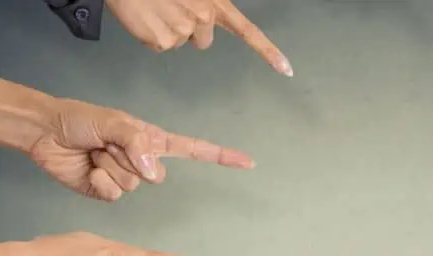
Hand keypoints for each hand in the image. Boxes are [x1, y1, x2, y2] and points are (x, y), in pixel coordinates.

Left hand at [28, 97, 254, 201]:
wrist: (46, 134)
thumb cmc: (80, 119)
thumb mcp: (114, 122)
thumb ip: (138, 145)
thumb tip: (154, 173)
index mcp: (151, 140)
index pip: (194, 150)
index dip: (221, 157)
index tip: (247, 162)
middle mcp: (143, 161)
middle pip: (155, 176)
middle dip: (129, 159)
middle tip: (106, 144)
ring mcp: (126, 178)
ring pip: (132, 186)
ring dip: (109, 168)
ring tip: (93, 153)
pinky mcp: (107, 192)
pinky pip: (114, 196)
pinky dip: (99, 182)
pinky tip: (88, 169)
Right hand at [106, 0, 292, 75]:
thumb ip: (205, 6)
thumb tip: (205, 20)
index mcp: (215, 2)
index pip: (249, 31)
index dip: (269, 52)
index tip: (287, 71)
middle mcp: (204, 17)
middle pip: (203, 40)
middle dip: (190, 29)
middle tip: (171, 7)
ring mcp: (183, 30)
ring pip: (180, 42)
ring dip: (168, 28)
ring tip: (155, 7)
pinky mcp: (162, 40)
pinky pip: (160, 46)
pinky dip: (151, 35)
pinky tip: (146, 16)